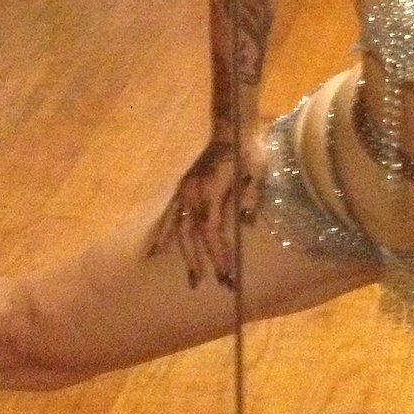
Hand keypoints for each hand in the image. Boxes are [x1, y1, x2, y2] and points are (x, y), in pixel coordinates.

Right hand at [147, 135, 267, 288]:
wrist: (231, 128)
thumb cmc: (248, 150)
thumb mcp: (257, 171)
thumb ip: (250, 197)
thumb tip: (245, 224)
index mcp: (212, 191)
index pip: (213, 231)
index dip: (219, 252)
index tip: (227, 273)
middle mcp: (193, 195)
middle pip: (194, 235)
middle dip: (201, 261)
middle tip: (206, 284)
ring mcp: (185, 192)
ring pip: (180, 229)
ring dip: (184, 254)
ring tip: (190, 277)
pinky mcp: (182, 189)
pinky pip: (169, 215)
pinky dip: (164, 234)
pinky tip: (157, 251)